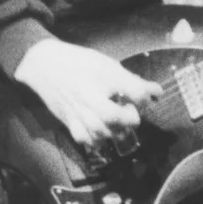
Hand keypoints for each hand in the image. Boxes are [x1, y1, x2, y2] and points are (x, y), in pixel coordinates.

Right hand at [14, 38, 159, 150]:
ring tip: (117, 123)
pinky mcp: (68, 121)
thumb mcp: (107, 65)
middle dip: (129, 117)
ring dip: (115, 130)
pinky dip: (96, 140)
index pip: (134, 91)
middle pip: (114, 116)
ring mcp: (78, 111)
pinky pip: (84, 138)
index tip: (150, 95)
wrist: (45, 65)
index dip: (146, 95)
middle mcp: (90, 97)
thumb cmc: (80, 63)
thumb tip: (157, 92)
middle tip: (129, 111)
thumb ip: (132, 81)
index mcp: (103, 78)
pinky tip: (101, 133)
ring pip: (101, 131)